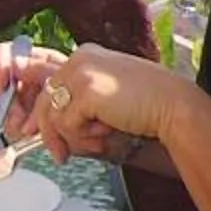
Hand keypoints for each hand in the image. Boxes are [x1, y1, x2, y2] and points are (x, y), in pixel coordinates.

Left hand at [3, 42, 186, 159]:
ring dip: (74, 137)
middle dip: (48, 132)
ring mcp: (81, 73)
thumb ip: (80, 103)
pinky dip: (84, 137)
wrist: (174, 106)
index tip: (35, 132)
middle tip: (59, 155)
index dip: (41, 112)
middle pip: (45, 99)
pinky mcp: (86, 92)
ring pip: (53, 115)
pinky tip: (106, 133)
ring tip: (99, 141)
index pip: (50, 84)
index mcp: (85, 55)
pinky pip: (67, 124)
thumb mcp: (107, 96)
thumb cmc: (148, 104)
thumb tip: (51, 127)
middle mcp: (79, 59)